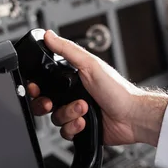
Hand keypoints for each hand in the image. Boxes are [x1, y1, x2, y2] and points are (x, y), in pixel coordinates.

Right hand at [29, 31, 167, 145]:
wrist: (131, 116)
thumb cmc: (117, 90)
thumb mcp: (90, 64)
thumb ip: (67, 50)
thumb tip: (49, 35)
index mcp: (73, 78)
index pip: (46, 82)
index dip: (38, 86)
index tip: (37, 88)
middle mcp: (73, 96)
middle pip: (45, 102)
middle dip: (48, 104)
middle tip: (53, 103)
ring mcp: (76, 113)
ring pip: (55, 119)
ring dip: (68, 115)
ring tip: (83, 109)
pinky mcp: (81, 129)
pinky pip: (65, 132)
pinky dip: (73, 128)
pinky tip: (84, 122)